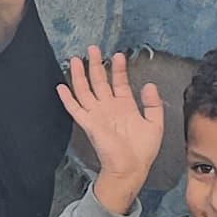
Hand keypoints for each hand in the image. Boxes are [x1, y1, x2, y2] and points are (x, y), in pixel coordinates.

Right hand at [58, 44, 163, 214]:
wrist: (131, 168)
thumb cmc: (142, 150)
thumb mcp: (155, 124)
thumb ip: (153, 104)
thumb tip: (149, 85)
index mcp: (125, 107)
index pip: (119, 82)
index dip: (119, 69)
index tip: (119, 55)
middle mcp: (109, 108)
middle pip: (99, 81)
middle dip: (96, 64)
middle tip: (93, 48)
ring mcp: (97, 114)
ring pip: (85, 90)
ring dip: (80, 75)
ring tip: (77, 59)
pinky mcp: (89, 123)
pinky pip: (75, 109)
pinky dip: (67, 98)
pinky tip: (60, 86)